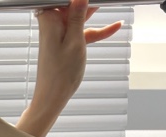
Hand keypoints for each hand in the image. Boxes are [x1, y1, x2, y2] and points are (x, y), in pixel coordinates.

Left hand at [20, 0, 121, 136]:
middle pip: (73, 5)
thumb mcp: (75, 40)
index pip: (67, 0)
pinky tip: (115, 26)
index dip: (79, 0)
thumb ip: (78, 15)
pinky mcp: (65, 42)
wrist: (52, 98)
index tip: (90, 2)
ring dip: (94, 12)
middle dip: (87, 4)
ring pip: (79, 16)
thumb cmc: (59, 74)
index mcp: (50, 19)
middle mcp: (52, 24)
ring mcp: (59, 33)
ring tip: (111, 6)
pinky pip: (82, 31)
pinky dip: (96, 30)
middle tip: (103, 4)